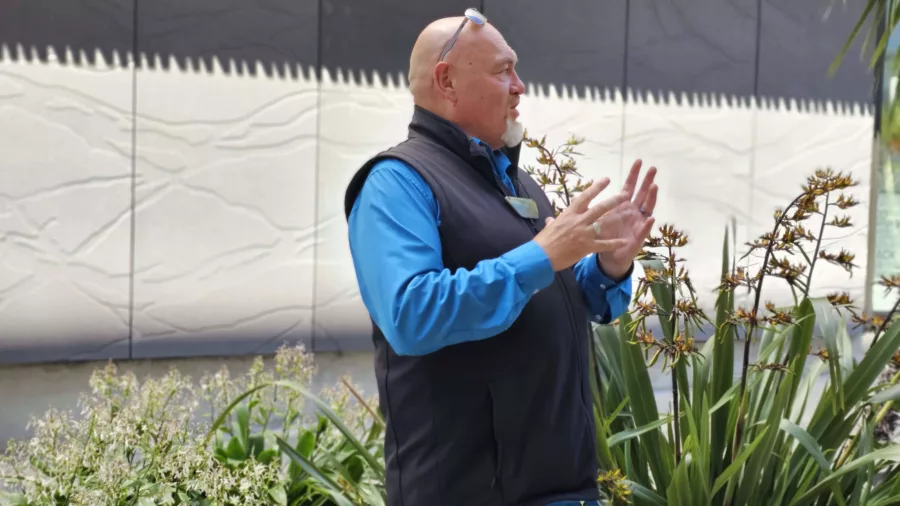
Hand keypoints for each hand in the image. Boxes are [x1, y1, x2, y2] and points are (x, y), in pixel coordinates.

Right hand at [533, 178, 629, 271]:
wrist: (542, 256)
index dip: (596, 187)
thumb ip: (553, 222)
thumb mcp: (549, 227)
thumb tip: (550, 220)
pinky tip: (625, 242)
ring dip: (618, 218)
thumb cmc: (544, 241)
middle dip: (614, 201)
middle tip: (625, 195)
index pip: (585, 197)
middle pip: (600, 208)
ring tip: (630, 213)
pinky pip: (604, 244)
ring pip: (605, 223)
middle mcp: (579, 221)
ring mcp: (584, 233)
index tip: (606, 179)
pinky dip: (615, 243)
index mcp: (569, 213)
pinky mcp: (587, 247)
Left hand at [594, 159, 657, 277]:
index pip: (629, 188)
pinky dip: (647, 225)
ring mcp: (638, 224)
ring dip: (651, 198)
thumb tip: (588, 190)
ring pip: (647, 209)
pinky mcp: (638, 238)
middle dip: (647, 181)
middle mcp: (633, 213)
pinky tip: (651, 218)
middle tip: (652, 168)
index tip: (638, 161)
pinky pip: (643, 231)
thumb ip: (598, 206)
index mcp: (623, 207)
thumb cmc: (605, 236)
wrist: (609, 257)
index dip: (633, 176)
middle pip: (642, 194)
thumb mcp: (600, 218)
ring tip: (654, 186)